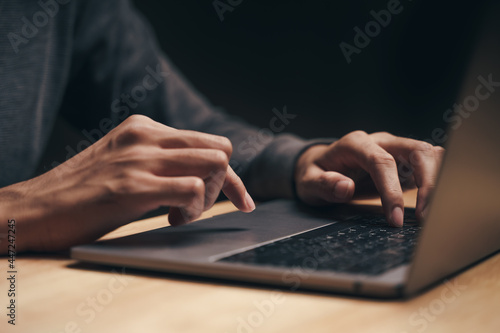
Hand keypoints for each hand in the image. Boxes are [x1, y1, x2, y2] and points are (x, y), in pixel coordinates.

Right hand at [0, 115, 254, 252]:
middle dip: (224, 184)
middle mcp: (146, 135)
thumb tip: (202, 177)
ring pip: (214, 162)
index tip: (240, 199)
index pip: (208, 142)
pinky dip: (193, 210)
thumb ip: (161, 162)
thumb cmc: (83, 192)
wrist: (34, 209)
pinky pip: (191, 189)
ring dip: (209, 196)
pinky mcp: (133, 185)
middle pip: (220, 149)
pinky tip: (171, 220)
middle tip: (200, 206)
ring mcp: (140, 158)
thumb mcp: (125, 163)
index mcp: (145, 127)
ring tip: (181, 214)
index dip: (229, 175)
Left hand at [294, 131, 444, 226]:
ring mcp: (395, 149)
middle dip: (428, 182)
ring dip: (438, 181)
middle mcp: (380, 142)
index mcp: (355, 144)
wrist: (318, 166)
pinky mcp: (404, 162)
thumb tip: (346, 187)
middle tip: (425, 217)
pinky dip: (437, 182)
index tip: (393, 218)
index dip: (391, 191)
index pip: (382, 162)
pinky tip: (433, 206)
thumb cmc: (313, 174)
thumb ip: (323, 184)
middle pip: (417, 151)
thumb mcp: (307, 182)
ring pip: (430, 154)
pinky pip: (429, 165)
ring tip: (433, 213)